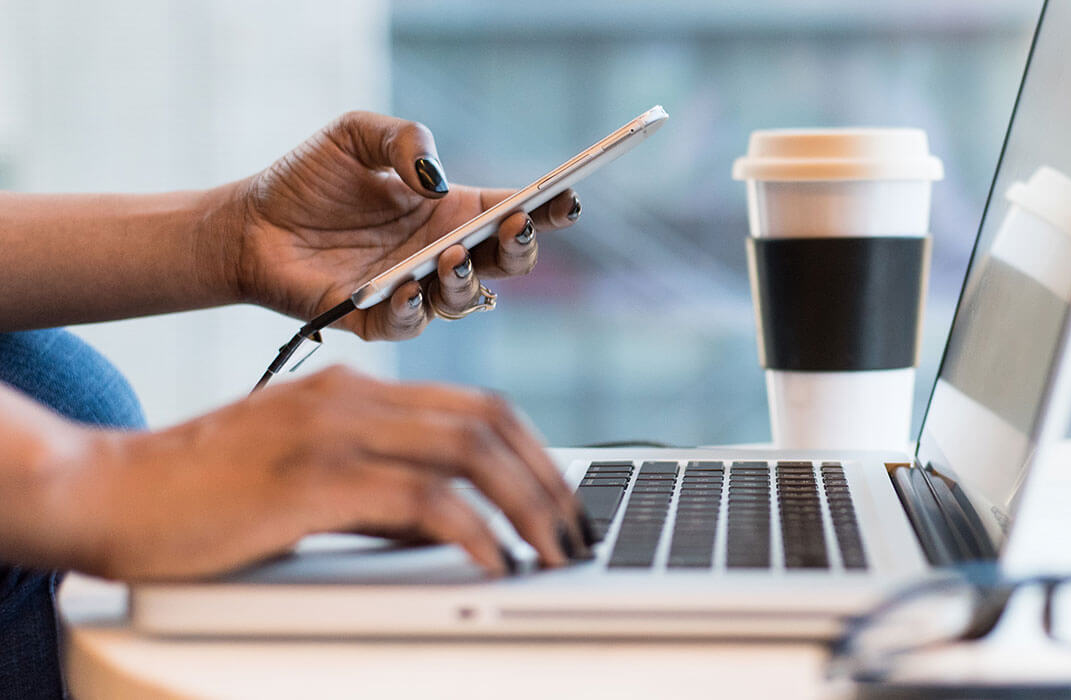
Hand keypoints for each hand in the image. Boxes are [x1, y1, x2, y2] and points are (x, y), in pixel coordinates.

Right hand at [59, 366, 590, 580]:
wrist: (105, 491)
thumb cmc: (199, 494)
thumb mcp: (305, 477)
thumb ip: (378, 489)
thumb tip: (450, 526)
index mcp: (354, 389)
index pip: (477, 404)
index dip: (535, 451)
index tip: (563, 499)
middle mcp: (352, 397)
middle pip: (489, 421)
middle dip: (549, 480)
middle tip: (576, 531)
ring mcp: (333, 432)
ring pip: (470, 452)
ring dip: (527, 506)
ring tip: (553, 552)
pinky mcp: (313, 479)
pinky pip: (422, 500)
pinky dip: (473, 532)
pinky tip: (494, 562)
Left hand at [227, 111, 581, 339]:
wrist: (248, 224)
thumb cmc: (307, 179)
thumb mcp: (356, 134)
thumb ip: (403, 139)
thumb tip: (436, 178)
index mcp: (451, 211)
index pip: (514, 212)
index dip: (547, 208)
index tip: (567, 196)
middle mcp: (442, 254)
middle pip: (507, 263)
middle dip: (521, 248)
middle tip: (515, 226)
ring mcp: (414, 290)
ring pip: (466, 300)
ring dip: (467, 280)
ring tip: (450, 255)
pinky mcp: (376, 320)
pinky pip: (410, 324)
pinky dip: (414, 309)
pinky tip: (406, 286)